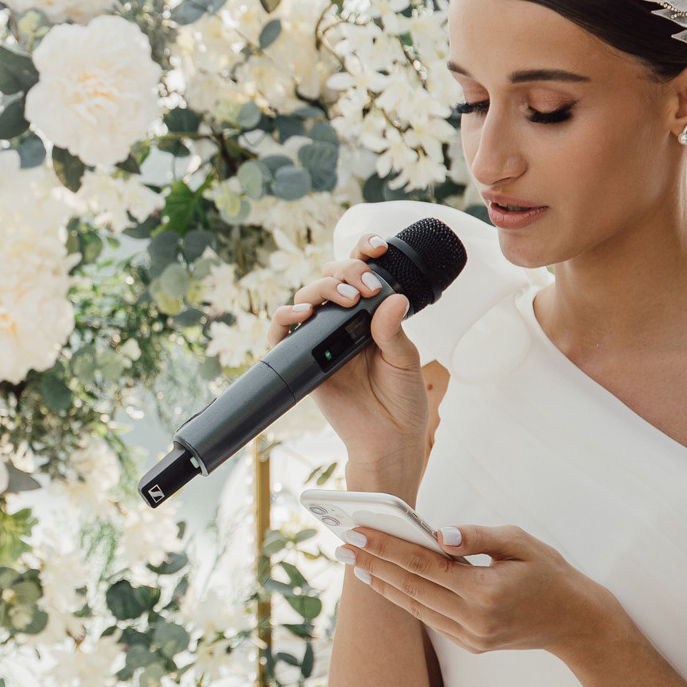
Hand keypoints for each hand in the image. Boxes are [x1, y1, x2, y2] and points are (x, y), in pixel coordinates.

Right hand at [269, 234, 428, 475]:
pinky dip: (285, 318)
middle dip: (346, 271)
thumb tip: (392, 298)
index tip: (377, 247)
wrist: (388, 440)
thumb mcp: (405, 360)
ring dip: (322, 289)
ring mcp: (320, 340)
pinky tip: (302, 315)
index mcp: (369, 316)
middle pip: (329, 278)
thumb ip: (394, 330)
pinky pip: (282, 334)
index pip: (360, 273)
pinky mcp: (302, 361)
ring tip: (346, 300)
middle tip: (365, 290)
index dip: (363, 253)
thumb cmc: (401, 401)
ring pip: (306, 298)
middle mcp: (342, 323)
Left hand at [334, 523, 626, 660]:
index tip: (357, 533)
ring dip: (382, 583)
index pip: (423, 565)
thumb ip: (477, 536)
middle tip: (341, 544)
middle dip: (373, 564)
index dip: (387, 548)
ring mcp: (471, 637)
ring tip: (354, 562)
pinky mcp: (470, 645)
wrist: (576, 623)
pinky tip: (386, 582)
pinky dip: (405, 598)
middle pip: (411, 587)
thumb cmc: (549, 573)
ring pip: (415, 606)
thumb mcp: (521, 543)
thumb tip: (437, 533)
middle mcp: (474, 619)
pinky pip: (428, 618)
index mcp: (486, 591)